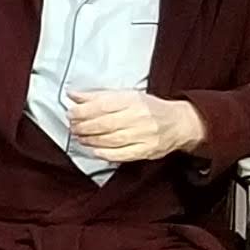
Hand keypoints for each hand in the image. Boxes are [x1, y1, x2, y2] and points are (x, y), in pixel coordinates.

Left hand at [68, 89, 203, 163]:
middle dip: (84, 126)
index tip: (71, 113)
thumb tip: (73, 95)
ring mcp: (144, 135)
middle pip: (105, 123)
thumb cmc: (149, 108)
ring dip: (91, 140)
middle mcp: (139, 117)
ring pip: (112, 140)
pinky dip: (105, 153)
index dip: (83, 110)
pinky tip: (94, 150)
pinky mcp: (147, 150)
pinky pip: (122, 154)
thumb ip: (99, 96)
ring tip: (80, 138)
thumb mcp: (126, 96)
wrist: (179, 123)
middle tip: (73, 127)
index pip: (103, 105)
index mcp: (133, 100)